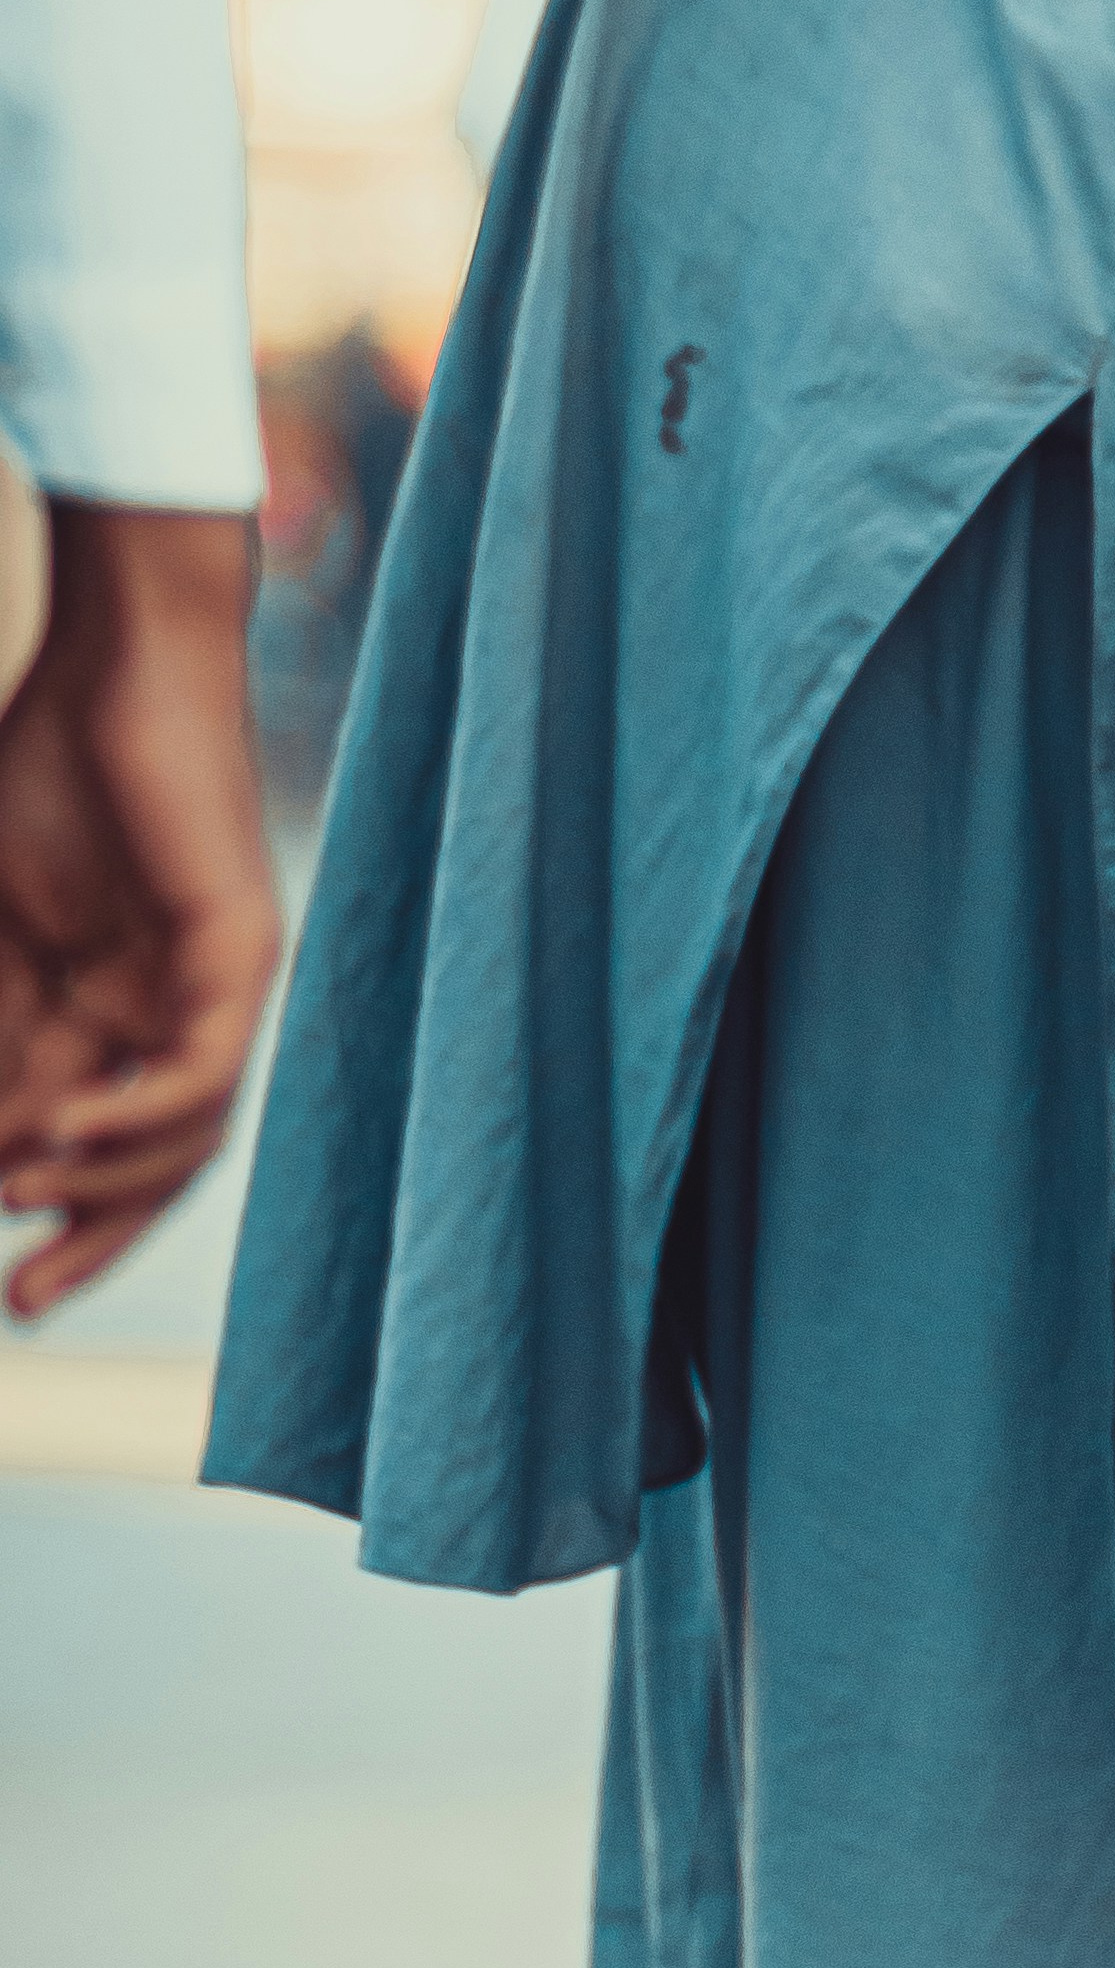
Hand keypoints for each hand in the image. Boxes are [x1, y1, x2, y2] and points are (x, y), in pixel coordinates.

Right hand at [0, 501, 279, 1319]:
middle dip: (93, 1235)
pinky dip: (140, 1117)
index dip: (45, 1210)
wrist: (111, 667)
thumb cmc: (44, 770)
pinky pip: (203, 1069)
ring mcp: (208, 986)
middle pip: (148, 1161)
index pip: (87, 1143)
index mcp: (105, 1008)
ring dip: (103, 1182)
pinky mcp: (238, 952)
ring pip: (184, 1132)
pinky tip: (62, 1136)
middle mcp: (168, 1011)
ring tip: (20, 1191)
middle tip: (29, 1300)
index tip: (4, 1279)